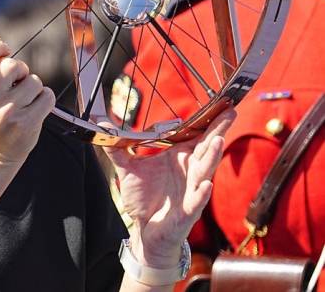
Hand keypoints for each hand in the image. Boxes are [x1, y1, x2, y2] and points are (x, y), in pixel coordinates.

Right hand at [0, 35, 55, 163]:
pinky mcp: (26, 123)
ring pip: (34, 81)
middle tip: (14, 86)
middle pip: (14, 65)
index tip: (4, 52)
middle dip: (20, 72)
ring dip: (33, 88)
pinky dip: (44, 100)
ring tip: (22, 101)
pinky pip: (47, 96)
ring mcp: (6, 112)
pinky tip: (33, 109)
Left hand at [104, 109, 235, 266]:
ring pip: (205, 171)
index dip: (210, 121)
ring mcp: (192, 190)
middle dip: (218, 131)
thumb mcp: (128, 169)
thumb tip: (102, 127)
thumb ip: (117, 148)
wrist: (144, 228)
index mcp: (180, 158)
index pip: (198, 136)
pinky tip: (205, 184)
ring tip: (217, 140)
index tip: (223, 104)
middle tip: (230, 113)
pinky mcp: (188, 211)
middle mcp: (190, 171)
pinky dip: (201, 193)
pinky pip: (197, 200)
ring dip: (212, 156)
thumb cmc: (144, 198)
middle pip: (207, 148)